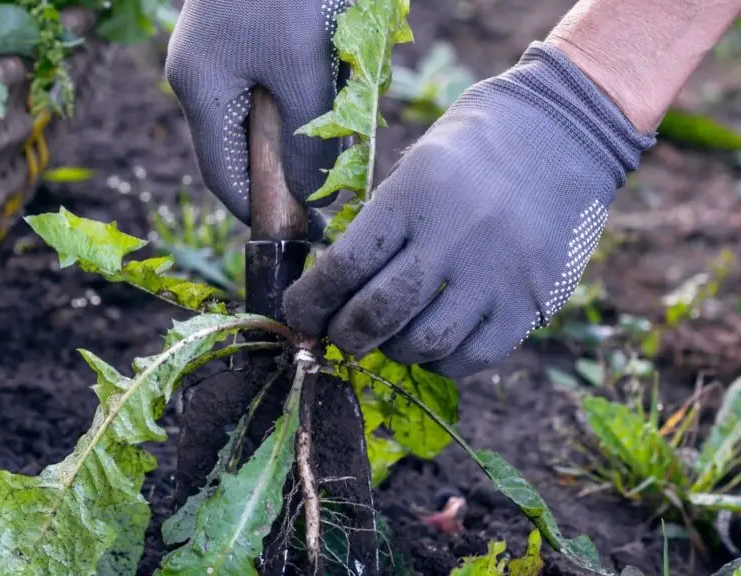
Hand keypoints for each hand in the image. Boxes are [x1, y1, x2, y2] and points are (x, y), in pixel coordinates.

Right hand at [164, 0, 348, 236]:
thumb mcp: (303, 67)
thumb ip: (305, 138)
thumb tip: (310, 196)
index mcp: (200, 90)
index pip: (225, 179)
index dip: (263, 212)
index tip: (307, 232)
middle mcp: (202, 75)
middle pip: (245, 147)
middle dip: (290, 166)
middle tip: (340, 178)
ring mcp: (220, 51)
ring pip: (264, 114)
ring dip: (303, 124)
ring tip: (343, 124)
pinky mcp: (244, 31)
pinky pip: (274, 80)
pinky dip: (304, 90)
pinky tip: (335, 78)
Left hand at [283, 42, 654, 377]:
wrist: (569, 128)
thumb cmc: (476, 143)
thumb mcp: (417, 162)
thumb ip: (381, 222)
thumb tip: (334, 286)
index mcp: (414, 194)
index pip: (344, 266)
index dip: (310, 301)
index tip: (299, 312)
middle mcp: (454, 236)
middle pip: (377, 313)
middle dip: (344, 334)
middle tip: (338, 333)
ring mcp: (497, 272)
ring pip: (423, 343)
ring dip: (392, 349)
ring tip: (388, 335)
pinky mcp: (532, 299)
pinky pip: (473, 356)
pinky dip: (441, 360)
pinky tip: (433, 342)